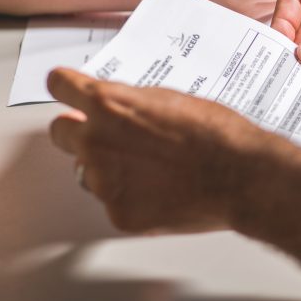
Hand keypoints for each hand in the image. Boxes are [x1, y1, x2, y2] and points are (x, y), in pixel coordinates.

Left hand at [47, 68, 269, 233]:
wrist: (241, 176)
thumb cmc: (216, 134)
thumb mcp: (169, 99)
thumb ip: (131, 102)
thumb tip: (118, 107)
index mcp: (108, 104)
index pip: (60, 86)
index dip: (66, 87)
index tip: (67, 90)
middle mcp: (96, 143)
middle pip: (60, 132)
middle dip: (78, 131)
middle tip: (106, 135)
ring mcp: (104, 183)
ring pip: (88, 173)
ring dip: (108, 169)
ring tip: (149, 169)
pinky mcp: (119, 214)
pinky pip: (114, 203)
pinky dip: (132, 198)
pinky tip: (161, 191)